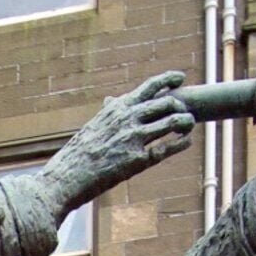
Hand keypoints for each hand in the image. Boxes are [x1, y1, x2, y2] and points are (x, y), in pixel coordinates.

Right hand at [42, 70, 196, 203]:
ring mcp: (134, 138)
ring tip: (189, 124)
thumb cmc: (78, 153)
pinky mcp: (138, 160)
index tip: (181, 78)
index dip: (169, 79)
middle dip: (180, 105)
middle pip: (166, 102)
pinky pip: (168, 147)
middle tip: (184, 110)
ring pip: (172, 122)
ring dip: (186, 122)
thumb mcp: (92, 125)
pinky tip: (186, 141)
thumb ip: (108, 112)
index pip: (150, 86)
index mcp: (117, 108)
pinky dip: (182, 143)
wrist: (66, 178)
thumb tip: (111, 99)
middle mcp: (127, 119)